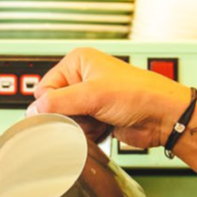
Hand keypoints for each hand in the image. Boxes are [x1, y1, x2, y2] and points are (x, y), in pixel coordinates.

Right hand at [26, 47, 190, 151]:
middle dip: (69, 117)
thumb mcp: (93, 95)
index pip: (45, 87)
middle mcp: (82, 78)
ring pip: (67, 121)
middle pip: (55, 106)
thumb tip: (33, 110)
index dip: (52, 103)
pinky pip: (80, 131)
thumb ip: (59, 102)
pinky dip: (88, 134)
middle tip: (86, 116)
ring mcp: (90, 99)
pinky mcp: (98, 117)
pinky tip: (103, 128)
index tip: (64, 112)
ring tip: (99, 121)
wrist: (163, 116)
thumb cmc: (139, 94)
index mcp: (78, 62)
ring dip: (80, 127)